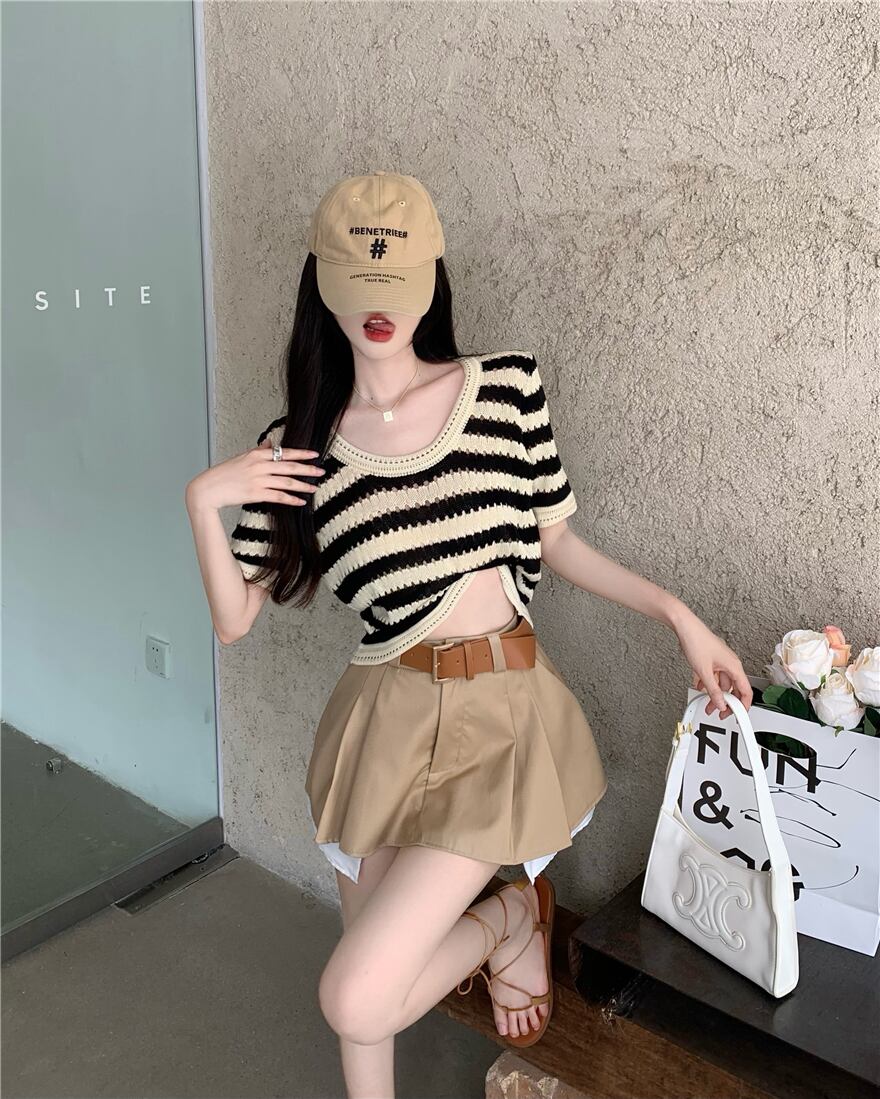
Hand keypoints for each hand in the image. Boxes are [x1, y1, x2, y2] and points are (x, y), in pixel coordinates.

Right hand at [185, 436, 324, 513]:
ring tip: (315, 488)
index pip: (284, 452)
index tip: (315, 455)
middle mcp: (259, 465)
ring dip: (303, 485)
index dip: (301, 454)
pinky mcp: (256, 494)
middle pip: (289, 466)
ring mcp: (258, 480)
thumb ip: (258, 451)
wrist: (208, 489)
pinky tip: (301, 501)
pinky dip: (291, 499)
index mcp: (256, 454)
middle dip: (308, 469)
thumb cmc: (224, 474)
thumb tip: (270, 443)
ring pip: (287, 482)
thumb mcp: (242, 458)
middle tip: (321, 471)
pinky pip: (279, 496)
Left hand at [674, 611, 752, 718]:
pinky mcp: (712, 660)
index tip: (738, 716)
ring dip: (714, 694)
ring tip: (706, 703)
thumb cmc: (697, 641)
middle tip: (719, 712)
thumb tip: (720, 704)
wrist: (685, 627)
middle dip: (726, 702)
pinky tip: (700, 688)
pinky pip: (713, 676)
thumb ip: (713, 690)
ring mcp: (721, 662)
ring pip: (721, 683)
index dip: (743, 706)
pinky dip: (708, 684)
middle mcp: (730, 664)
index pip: (745, 691)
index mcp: (734, 666)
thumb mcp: (704, 672)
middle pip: (733, 689)